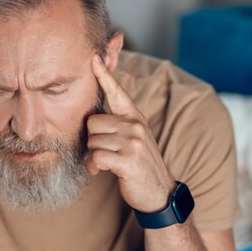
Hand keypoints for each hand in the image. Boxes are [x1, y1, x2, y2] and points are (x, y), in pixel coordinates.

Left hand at [86, 54, 175, 212]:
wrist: (160, 193)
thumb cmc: (140, 165)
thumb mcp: (134, 139)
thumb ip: (118, 125)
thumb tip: (92, 120)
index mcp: (135, 117)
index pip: (117, 91)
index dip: (104, 75)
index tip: (93, 57)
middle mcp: (135, 125)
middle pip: (93, 122)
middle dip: (93, 140)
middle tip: (104, 152)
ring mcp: (133, 142)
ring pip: (92, 140)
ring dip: (93, 155)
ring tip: (105, 163)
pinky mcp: (128, 160)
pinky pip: (96, 156)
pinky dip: (94, 166)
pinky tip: (100, 171)